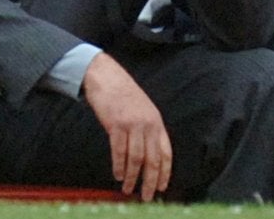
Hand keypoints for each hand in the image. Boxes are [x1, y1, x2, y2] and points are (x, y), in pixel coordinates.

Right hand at [82, 53, 171, 200]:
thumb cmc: (124, 94)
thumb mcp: (143, 110)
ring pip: (136, 159)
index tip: (163, 187)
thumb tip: (149, 154)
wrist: (107, 77)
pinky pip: (119, 151)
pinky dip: (119, 166)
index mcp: (157, 121)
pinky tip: (118, 174)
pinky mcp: (116, 124)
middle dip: (151, 181)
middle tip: (148, 196)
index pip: (166, 152)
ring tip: (129, 189)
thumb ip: (148, 129)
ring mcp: (132, 124)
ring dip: (132, 177)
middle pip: (153, 159)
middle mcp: (148, 124)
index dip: (165, 172)